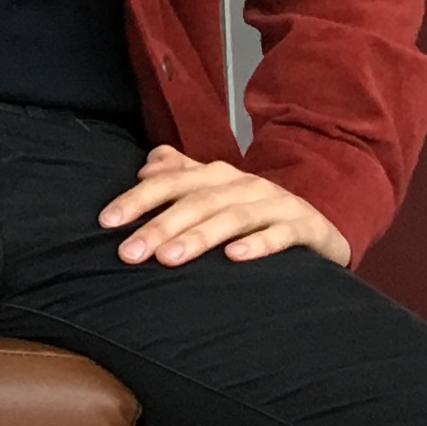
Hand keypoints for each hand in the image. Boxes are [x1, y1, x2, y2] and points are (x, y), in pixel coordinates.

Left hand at [99, 146, 353, 268]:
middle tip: (130, 252)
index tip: (107, 221)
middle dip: (161, 225)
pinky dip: (258, 244)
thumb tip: (145, 167)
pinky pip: (281, 235)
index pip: (171, 183)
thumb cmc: (255, 212)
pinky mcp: (305, 227)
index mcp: (217, 175)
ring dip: (199, 237)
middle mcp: (245, 184)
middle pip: (197, 202)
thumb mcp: (217, 192)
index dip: (137, 200)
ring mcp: (276, 204)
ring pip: (232, 217)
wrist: (320, 224)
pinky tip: (235, 258)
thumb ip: (180, 176)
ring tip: (170, 258)